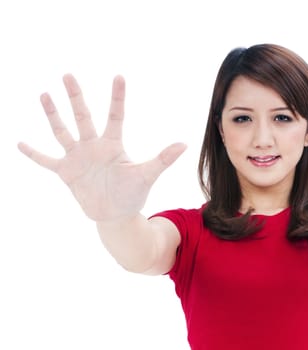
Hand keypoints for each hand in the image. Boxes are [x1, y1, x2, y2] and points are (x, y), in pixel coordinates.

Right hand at [18, 74, 186, 221]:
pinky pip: (46, 160)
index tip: (119, 76)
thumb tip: (184, 144)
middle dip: (75, 97)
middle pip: (83, 116)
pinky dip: (34, 153)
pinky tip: (19, 143)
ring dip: (53, 115)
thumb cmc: (133, 194)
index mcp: (113, 144)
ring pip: (62, 132)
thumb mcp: (146, 175)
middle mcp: (93, 146)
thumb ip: (162, 159)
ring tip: (44, 94)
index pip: (115, 115)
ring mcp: (78, 158)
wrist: (116, 214)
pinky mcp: (66, 172)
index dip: (117, 97)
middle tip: (68, 74)